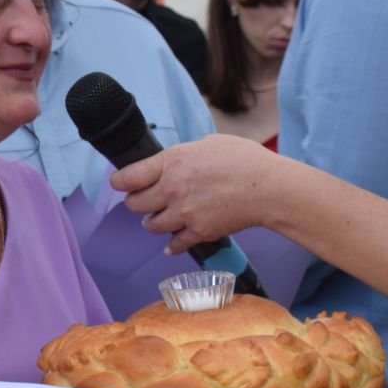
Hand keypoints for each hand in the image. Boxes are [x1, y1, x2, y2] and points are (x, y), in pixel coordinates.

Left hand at [110, 135, 279, 254]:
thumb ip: (184, 154)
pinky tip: (173, 242)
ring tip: (160, 217)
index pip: (128, 177)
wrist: (269, 188)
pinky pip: (174, 244)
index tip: (118, 183)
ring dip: (153, 222)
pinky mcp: (198, 232)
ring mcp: (184, 213)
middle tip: (141, 200)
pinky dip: (173, 244)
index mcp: (172, 161)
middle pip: (134, 204)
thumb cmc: (244, 159)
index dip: (118, 181)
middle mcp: (172, 188)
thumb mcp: (208, 142)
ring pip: (151, 226)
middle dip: (135, 202)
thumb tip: (175, 161)